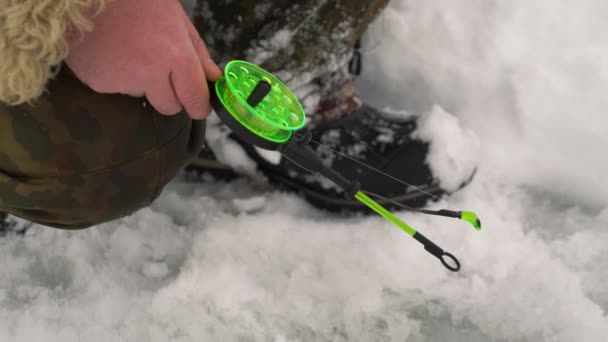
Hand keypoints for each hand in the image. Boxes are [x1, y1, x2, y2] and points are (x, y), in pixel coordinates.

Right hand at [65, 0, 221, 119]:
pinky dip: (117, 76)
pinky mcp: (97, 83)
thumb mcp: (175, 16)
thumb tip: (213, 78)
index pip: (194, 99)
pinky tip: (111, 50)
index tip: (200, 105)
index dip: (199, 105)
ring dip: (141, 82)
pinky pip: (116, 88)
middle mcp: (149, 73)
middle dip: (171, 94)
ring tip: (130, 49)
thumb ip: (197, 51)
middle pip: (169, 107)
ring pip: (142, 96)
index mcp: (174, 54)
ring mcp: (121, 80)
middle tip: (162, 69)